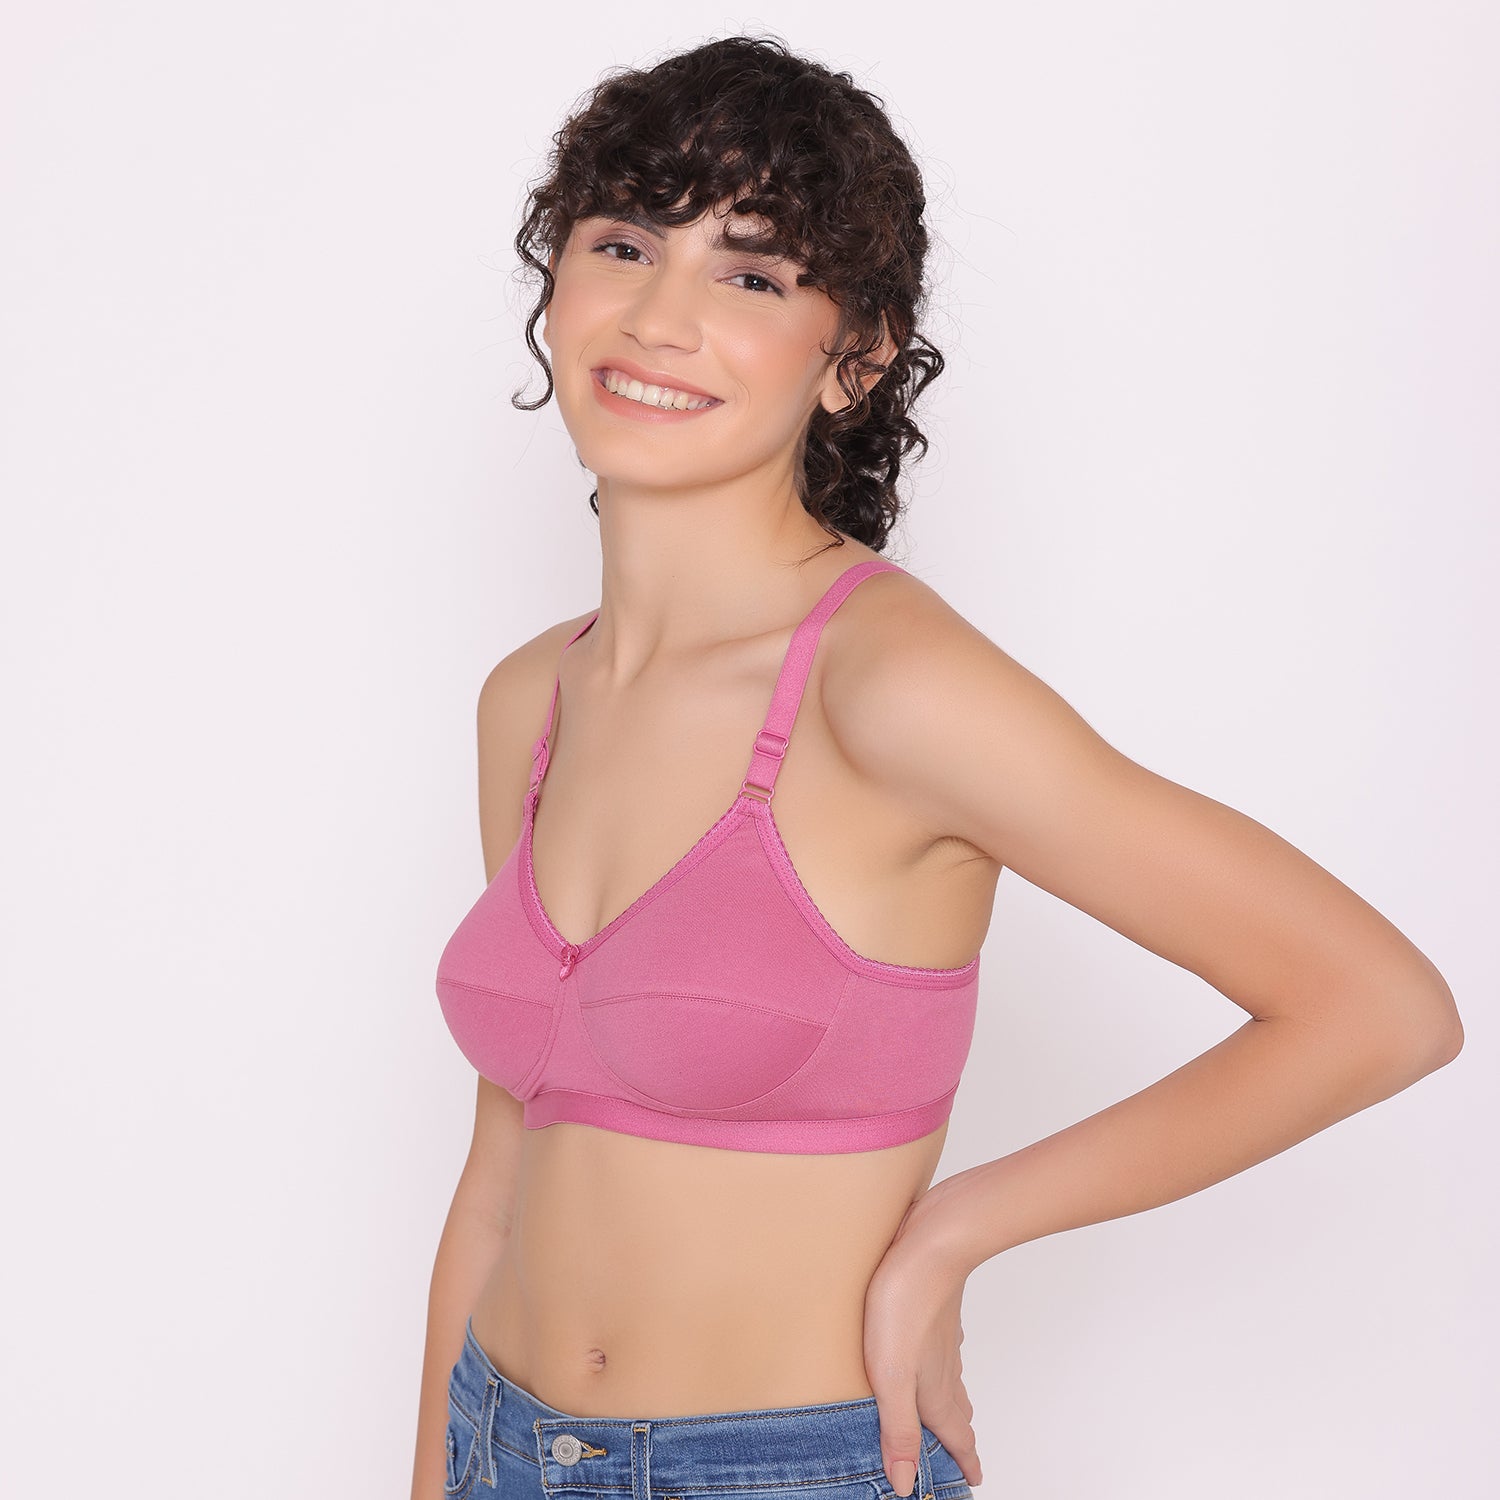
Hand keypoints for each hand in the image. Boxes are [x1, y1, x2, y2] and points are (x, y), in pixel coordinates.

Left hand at [863, 1194, 982, 1495]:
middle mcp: (945, 1368)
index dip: (963, 1461)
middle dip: (959, 1438)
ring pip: (952, 1380)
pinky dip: (943, 1365)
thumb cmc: (905, 1304)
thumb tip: (906, 1486)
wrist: (932, 1243)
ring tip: (951, 1415)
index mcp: (934, 1390)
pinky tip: (936, 1352)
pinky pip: (943, 1349)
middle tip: (963, 1456)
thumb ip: (898, 1429)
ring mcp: (943, 1337)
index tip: (974, 1480)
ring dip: (953, 1404)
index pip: (955, 1437)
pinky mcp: (935, 1311)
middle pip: (957, 1412)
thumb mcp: (891, 1375)